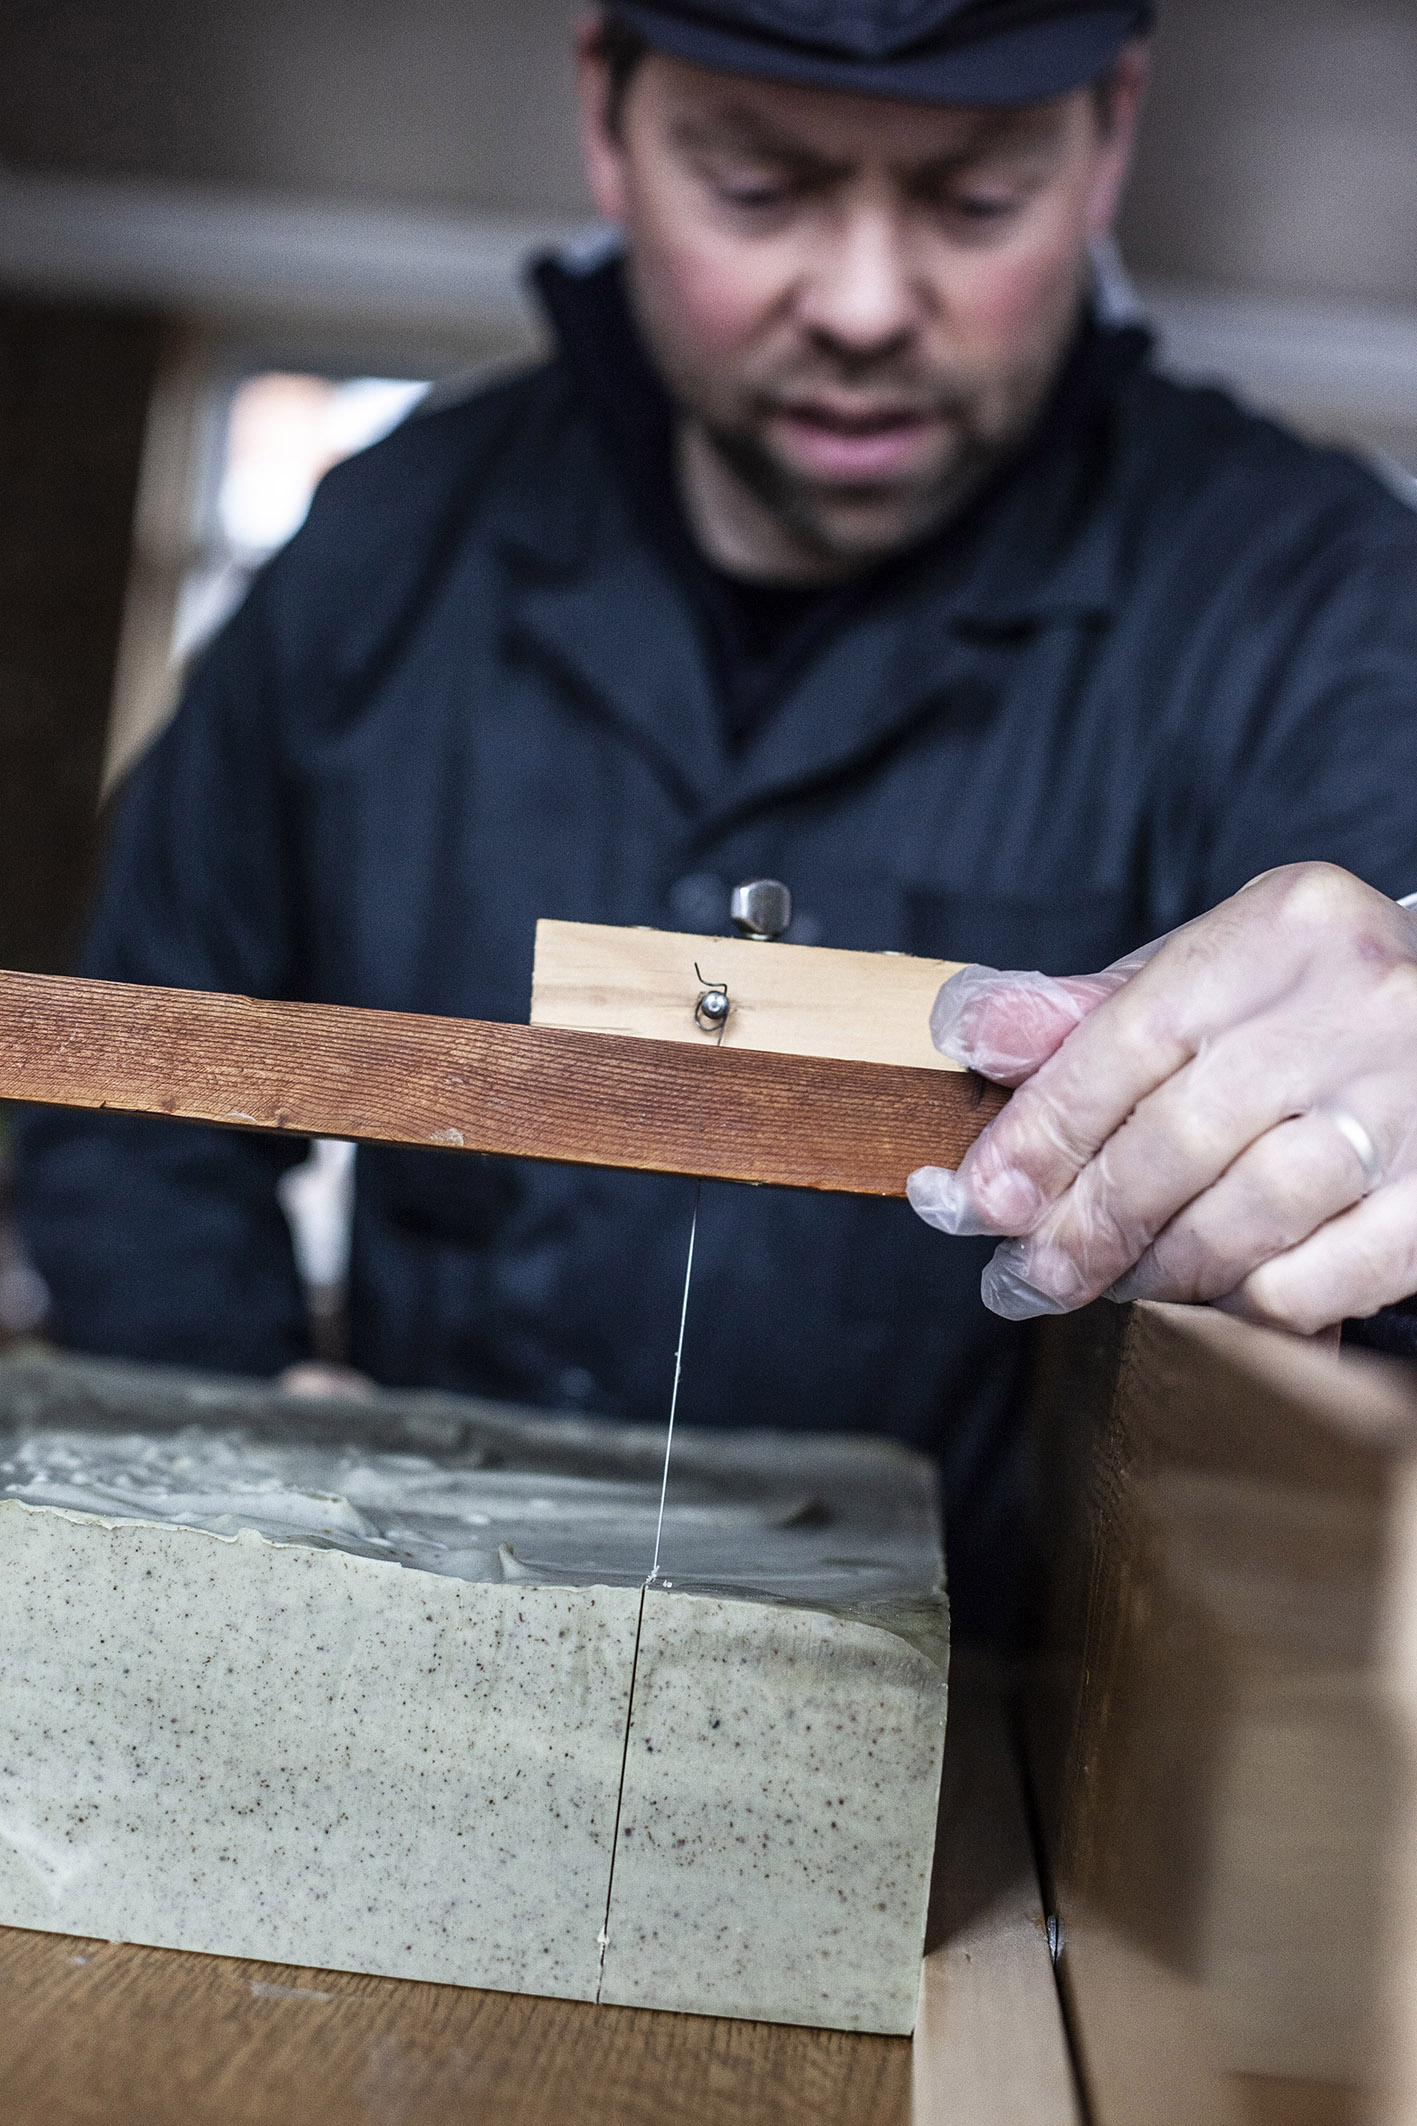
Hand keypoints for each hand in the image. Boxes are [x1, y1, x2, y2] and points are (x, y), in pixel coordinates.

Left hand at [908, 865, 1416, 1334]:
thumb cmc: (1314, 1008)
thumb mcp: (1210, 974)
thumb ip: (1089, 1013)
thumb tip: (969, 1032)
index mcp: (1283, 930)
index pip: (1120, 1045)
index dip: (1037, 1137)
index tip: (977, 1201)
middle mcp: (1357, 1004)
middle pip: (1173, 1145)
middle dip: (1083, 1227)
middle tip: (1030, 1276)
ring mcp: (1415, 1101)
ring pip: (1240, 1223)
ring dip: (1158, 1273)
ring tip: (1120, 1284)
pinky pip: (1310, 1284)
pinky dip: (1243, 1306)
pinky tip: (1216, 1297)